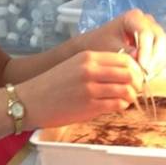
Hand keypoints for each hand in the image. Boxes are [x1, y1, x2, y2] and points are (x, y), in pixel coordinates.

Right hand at [20, 49, 143, 127]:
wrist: (28, 102)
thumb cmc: (49, 86)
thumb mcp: (73, 67)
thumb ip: (96, 67)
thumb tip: (122, 74)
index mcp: (87, 57)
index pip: (124, 58)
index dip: (135, 68)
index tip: (135, 76)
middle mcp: (90, 70)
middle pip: (130, 73)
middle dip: (137, 82)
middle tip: (135, 89)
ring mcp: (91, 89)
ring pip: (127, 90)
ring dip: (130, 96)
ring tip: (125, 99)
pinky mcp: (89, 106)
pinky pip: (117, 104)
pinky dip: (121, 106)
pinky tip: (116, 106)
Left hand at [81, 9, 165, 78]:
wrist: (98, 46)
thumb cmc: (100, 44)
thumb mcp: (109, 48)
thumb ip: (123, 52)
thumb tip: (138, 58)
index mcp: (133, 17)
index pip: (145, 33)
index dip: (145, 51)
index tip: (141, 67)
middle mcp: (147, 21)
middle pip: (160, 39)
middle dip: (153, 58)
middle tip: (145, 74)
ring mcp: (154, 31)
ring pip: (165, 47)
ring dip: (157, 63)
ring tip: (145, 77)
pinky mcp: (157, 43)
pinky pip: (164, 54)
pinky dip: (158, 65)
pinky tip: (147, 76)